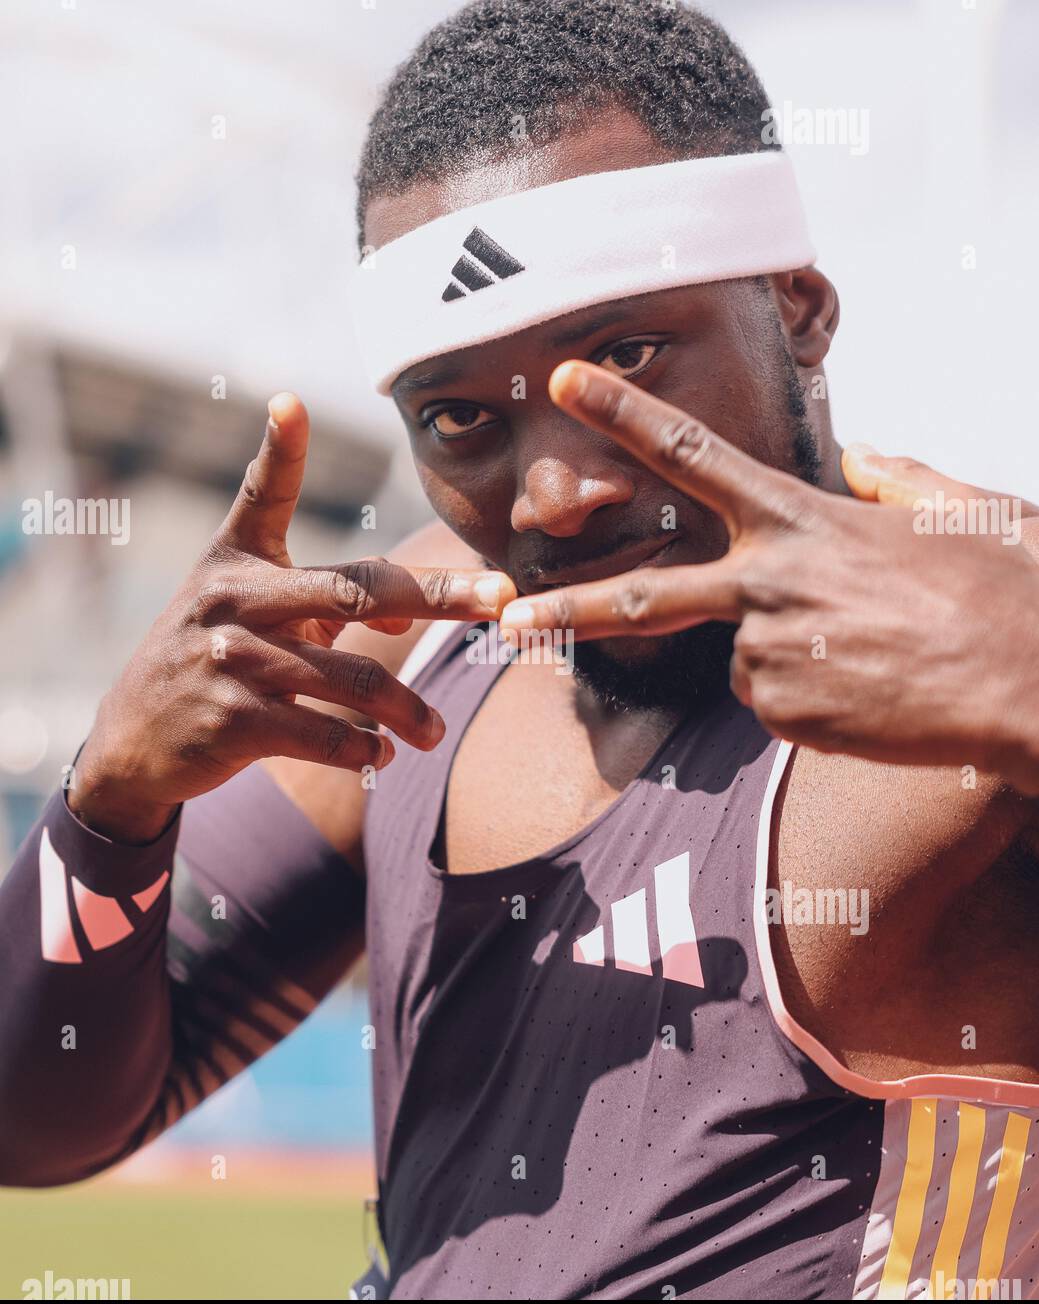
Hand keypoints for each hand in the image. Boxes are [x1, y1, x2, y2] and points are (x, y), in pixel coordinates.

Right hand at [71, 393, 514, 841]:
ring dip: (407, 711)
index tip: (291, 402)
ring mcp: (232, 660)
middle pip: (359, 592)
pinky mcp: (233, 721)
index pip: (262, 494)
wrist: (135, 741)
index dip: (280, 449)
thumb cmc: (213, 660)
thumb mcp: (249, 611)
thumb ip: (328, 603)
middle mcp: (234, 600)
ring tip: (434, 732)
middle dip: (440, 596)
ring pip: (354, 679)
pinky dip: (363, 751)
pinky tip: (379, 758)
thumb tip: (411, 621)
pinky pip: (325, 734)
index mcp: (238, 562)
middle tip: (502, 599)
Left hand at [500, 361, 1038, 793]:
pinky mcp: (785, 712)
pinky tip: (871, 690)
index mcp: (802, 518)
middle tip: (503, 615)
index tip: (565, 382)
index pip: (693, 453)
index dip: (624, 413)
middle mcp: (769, 584)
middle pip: (649, 596)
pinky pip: (773, 698)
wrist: (1033, 687)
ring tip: (874, 653)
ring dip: (791, 655)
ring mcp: (772, 653)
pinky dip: (810, 696)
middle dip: (569, 608)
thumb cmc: (1012, 592)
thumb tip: (864, 456)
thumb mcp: (964, 508)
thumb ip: (899, 478)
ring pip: (744, 653)